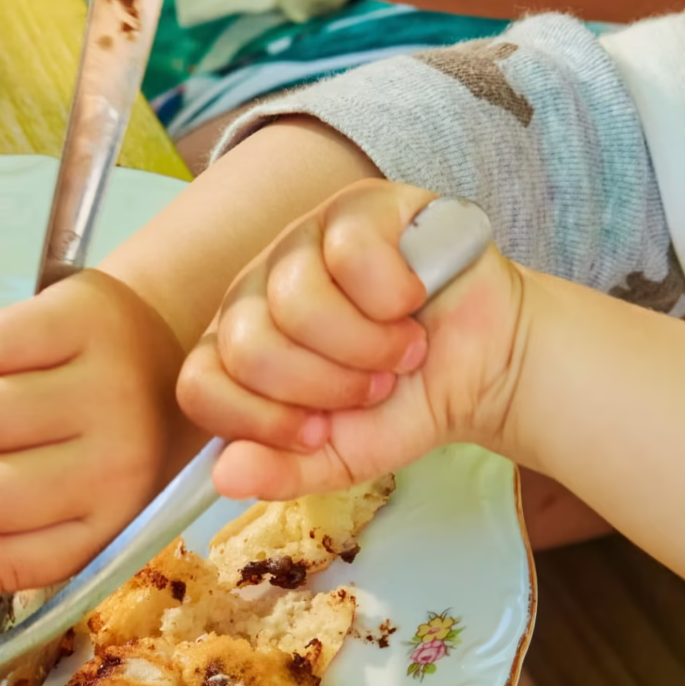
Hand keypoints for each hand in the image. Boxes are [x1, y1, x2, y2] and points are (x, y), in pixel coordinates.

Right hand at [0, 272, 197, 594]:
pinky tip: (31, 354)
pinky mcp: (86, 319)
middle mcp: (121, 463)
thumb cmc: (107, 435)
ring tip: (29, 398)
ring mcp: (108, 388)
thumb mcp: (61, 496)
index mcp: (115, 521)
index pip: (12, 563)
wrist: (171, 348)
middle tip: (9, 450)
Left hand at [181, 180, 525, 500]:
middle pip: (247, 346)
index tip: (320, 431)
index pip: (200, 384)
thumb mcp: (341, 457)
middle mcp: (258, 292)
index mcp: (241, 352)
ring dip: (366, 345)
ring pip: (295, 299)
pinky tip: (413, 300)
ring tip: (401, 350)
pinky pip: (349, 253)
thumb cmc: (406, 403)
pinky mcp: (355, 208)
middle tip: (373, 386)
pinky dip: (394, 294)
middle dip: (326, 385)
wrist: (485, 366)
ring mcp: (301, 242)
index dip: (259, 420)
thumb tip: (226, 477)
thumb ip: (282, 473)